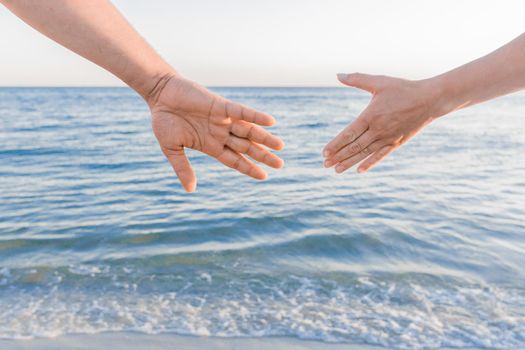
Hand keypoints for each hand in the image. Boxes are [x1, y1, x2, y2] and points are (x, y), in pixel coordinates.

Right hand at [149, 74, 283, 191]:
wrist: (159, 94)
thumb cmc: (164, 121)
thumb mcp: (172, 149)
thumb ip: (182, 168)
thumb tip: (190, 190)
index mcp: (210, 146)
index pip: (234, 160)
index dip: (248, 168)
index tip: (264, 177)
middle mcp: (220, 133)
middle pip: (246, 147)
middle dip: (262, 156)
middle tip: (280, 165)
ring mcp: (222, 120)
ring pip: (248, 131)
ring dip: (264, 138)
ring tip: (280, 146)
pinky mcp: (221, 105)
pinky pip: (242, 111)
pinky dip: (255, 116)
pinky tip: (270, 122)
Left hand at [323, 73, 441, 173]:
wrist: (430, 99)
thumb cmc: (403, 88)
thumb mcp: (379, 82)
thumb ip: (357, 79)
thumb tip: (338, 74)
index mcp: (371, 115)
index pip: (349, 134)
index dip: (336, 144)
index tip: (324, 152)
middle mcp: (378, 130)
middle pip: (354, 147)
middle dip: (338, 156)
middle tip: (325, 165)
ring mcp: (388, 138)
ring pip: (365, 153)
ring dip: (350, 162)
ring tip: (337, 170)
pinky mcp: (396, 143)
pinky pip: (380, 155)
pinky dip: (370, 163)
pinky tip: (360, 170)